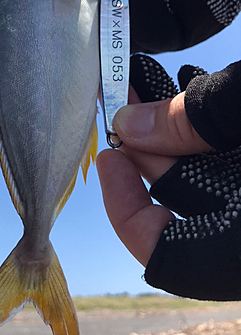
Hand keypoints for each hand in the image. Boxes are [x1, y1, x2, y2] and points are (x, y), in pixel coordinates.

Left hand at [97, 55, 240, 300]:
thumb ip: (194, 122)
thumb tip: (129, 125)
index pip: (164, 256)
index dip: (123, 209)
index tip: (107, 157)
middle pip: (179, 199)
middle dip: (147, 142)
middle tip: (123, 95)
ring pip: (204, 172)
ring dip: (174, 125)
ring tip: (151, 78)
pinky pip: (226, 157)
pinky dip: (204, 126)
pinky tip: (193, 86)